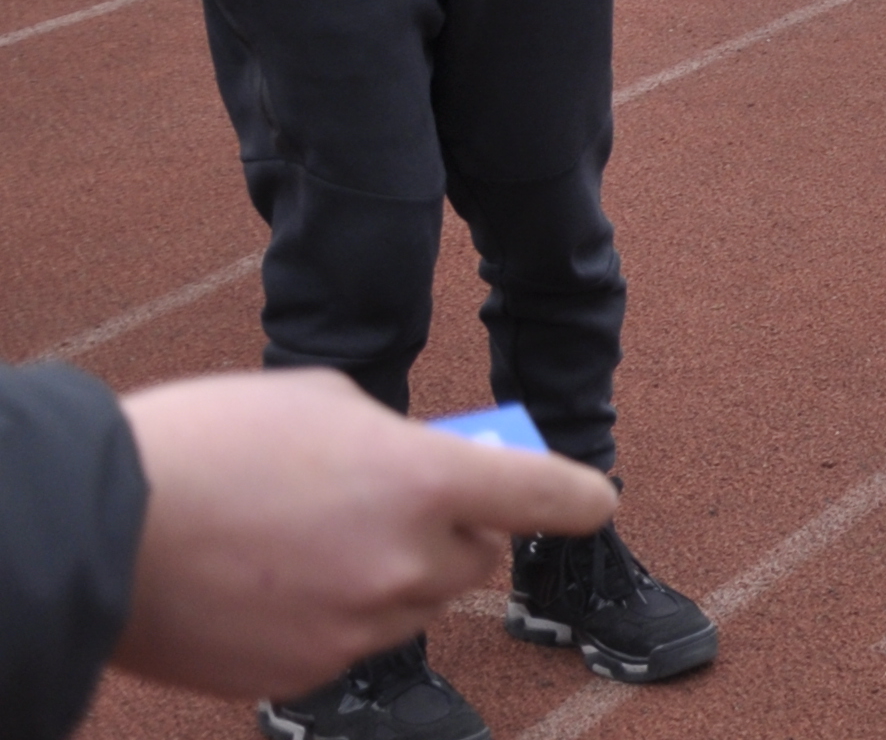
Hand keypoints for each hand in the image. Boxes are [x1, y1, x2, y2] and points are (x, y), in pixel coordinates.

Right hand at [111, 370, 616, 699]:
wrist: (98, 528)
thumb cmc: (208, 443)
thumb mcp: (324, 403)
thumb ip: (396, 439)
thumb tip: (425, 466)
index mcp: (425, 480)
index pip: (546, 495)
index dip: (578, 496)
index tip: (595, 501)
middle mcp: (408, 560)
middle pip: (480, 556)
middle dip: (457, 530)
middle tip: (401, 504)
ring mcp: (358, 626)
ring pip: (417, 602)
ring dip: (396, 574)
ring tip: (318, 538)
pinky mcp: (308, 673)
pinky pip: (355, 642)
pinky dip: (338, 616)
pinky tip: (278, 584)